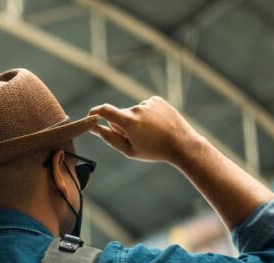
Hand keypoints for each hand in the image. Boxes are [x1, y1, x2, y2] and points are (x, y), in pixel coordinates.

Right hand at [88, 96, 202, 165]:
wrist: (182, 144)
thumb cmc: (154, 151)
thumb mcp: (129, 150)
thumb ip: (109, 138)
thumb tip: (93, 128)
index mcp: (129, 122)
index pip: (104, 110)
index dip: (94, 112)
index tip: (91, 117)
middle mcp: (137, 109)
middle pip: (120, 115)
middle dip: (122, 125)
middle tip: (136, 138)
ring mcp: (148, 103)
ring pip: (133, 112)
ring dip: (136, 121)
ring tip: (151, 133)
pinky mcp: (157, 100)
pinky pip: (144, 107)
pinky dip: (147, 115)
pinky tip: (157, 124)